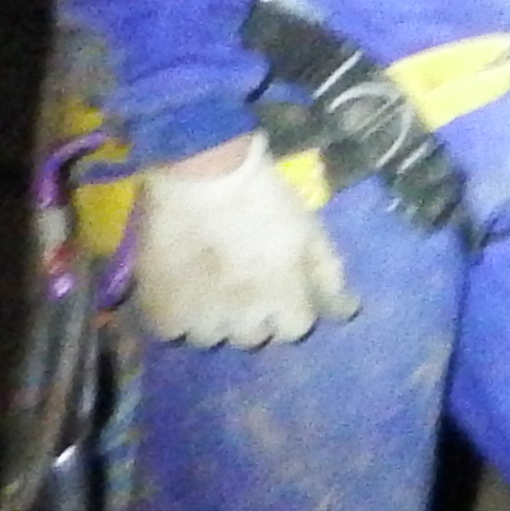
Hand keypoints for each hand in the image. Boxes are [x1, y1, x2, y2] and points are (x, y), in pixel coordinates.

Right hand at [132, 135, 355, 347]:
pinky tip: (178, 291)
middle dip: (251, 315)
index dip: (288, 308)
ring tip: (206, 288)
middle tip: (240, 282)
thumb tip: (347, 310)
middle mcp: (244, 320)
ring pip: (210, 337)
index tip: (277, 288)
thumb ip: (328, 274)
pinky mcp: (161, 312)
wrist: (202, 173)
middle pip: (252, 336)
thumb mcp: (309, 230)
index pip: (294, 330)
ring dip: (212, 319)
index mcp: (283, 300)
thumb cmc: (265, 196)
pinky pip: (171, 331)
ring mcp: (201, 319)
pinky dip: (175, 317)